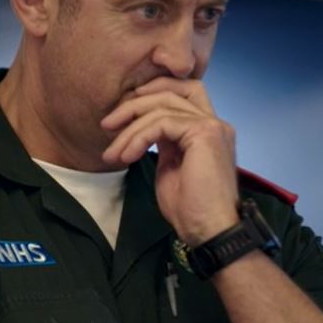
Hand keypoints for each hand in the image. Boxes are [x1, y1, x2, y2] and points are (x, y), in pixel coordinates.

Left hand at [100, 77, 238, 245]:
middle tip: (107, 124)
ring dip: (130, 128)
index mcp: (207, 130)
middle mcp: (214, 123)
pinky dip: (138, 137)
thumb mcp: (170, 167)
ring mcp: (212, 126)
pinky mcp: (205, 133)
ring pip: (162, 106)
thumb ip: (162, 143)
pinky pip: (161, 123)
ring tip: (111, 153)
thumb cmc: (191, 210)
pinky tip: (126, 157)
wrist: (209, 232)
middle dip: (135, 103)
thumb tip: (144, 128)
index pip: (182, 92)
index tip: (122, 115)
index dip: (152, 93)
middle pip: (172, 90)